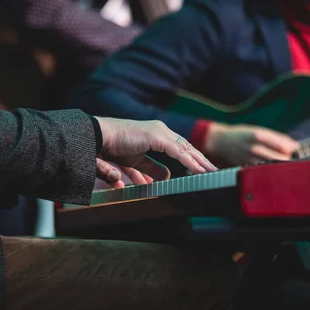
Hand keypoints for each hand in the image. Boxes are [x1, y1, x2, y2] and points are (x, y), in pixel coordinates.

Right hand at [94, 118, 216, 187]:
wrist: (97, 138)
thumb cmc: (111, 148)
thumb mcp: (134, 163)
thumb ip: (149, 170)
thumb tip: (164, 178)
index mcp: (154, 136)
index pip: (178, 148)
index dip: (190, 158)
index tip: (201, 169)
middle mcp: (159, 132)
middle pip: (185, 147)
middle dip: (200, 160)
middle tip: (213, 170)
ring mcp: (159, 132)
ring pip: (185, 149)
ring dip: (200, 161)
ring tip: (212, 172)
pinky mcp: (156, 137)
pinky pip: (178, 152)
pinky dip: (190, 162)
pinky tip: (199, 170)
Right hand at [204, 123, 298, 166]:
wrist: (221, 142)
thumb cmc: (242, 135)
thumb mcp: (258, 130)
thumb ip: (277, 138)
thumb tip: (295, 146)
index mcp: (258, 135)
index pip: (282, 145)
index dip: (291, 148)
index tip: (295, 149)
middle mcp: (254, 147)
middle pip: (279, 158)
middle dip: (287, 158)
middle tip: (288, 156)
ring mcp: (250, 159)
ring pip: (272, 166)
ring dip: (279, 165)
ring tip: (280, 162)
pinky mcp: (247, 167)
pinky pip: (263, 170)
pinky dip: (270, 169)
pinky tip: (270, 167)